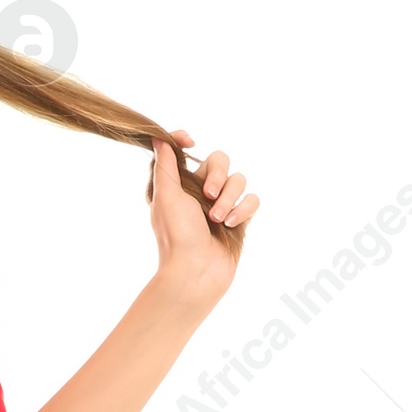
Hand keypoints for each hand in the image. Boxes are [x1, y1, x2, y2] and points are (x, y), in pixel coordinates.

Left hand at [148, 129, 258, 311]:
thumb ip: (165, 165)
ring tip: (218, 219)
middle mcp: (200, 193)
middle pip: (219, 160)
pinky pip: (252, 200)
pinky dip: (244, 210)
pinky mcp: (240, 220)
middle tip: (209, 195)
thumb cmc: (176, 236)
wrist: (196, 273)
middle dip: (217, 174)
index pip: (185, 152)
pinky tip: (232, 224)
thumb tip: (158, 138)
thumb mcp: (165, 196)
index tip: (189, 141)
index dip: (185, 142)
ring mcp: (222, 206)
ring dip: (229, 198)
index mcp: (179, 185)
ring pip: (238, 180)